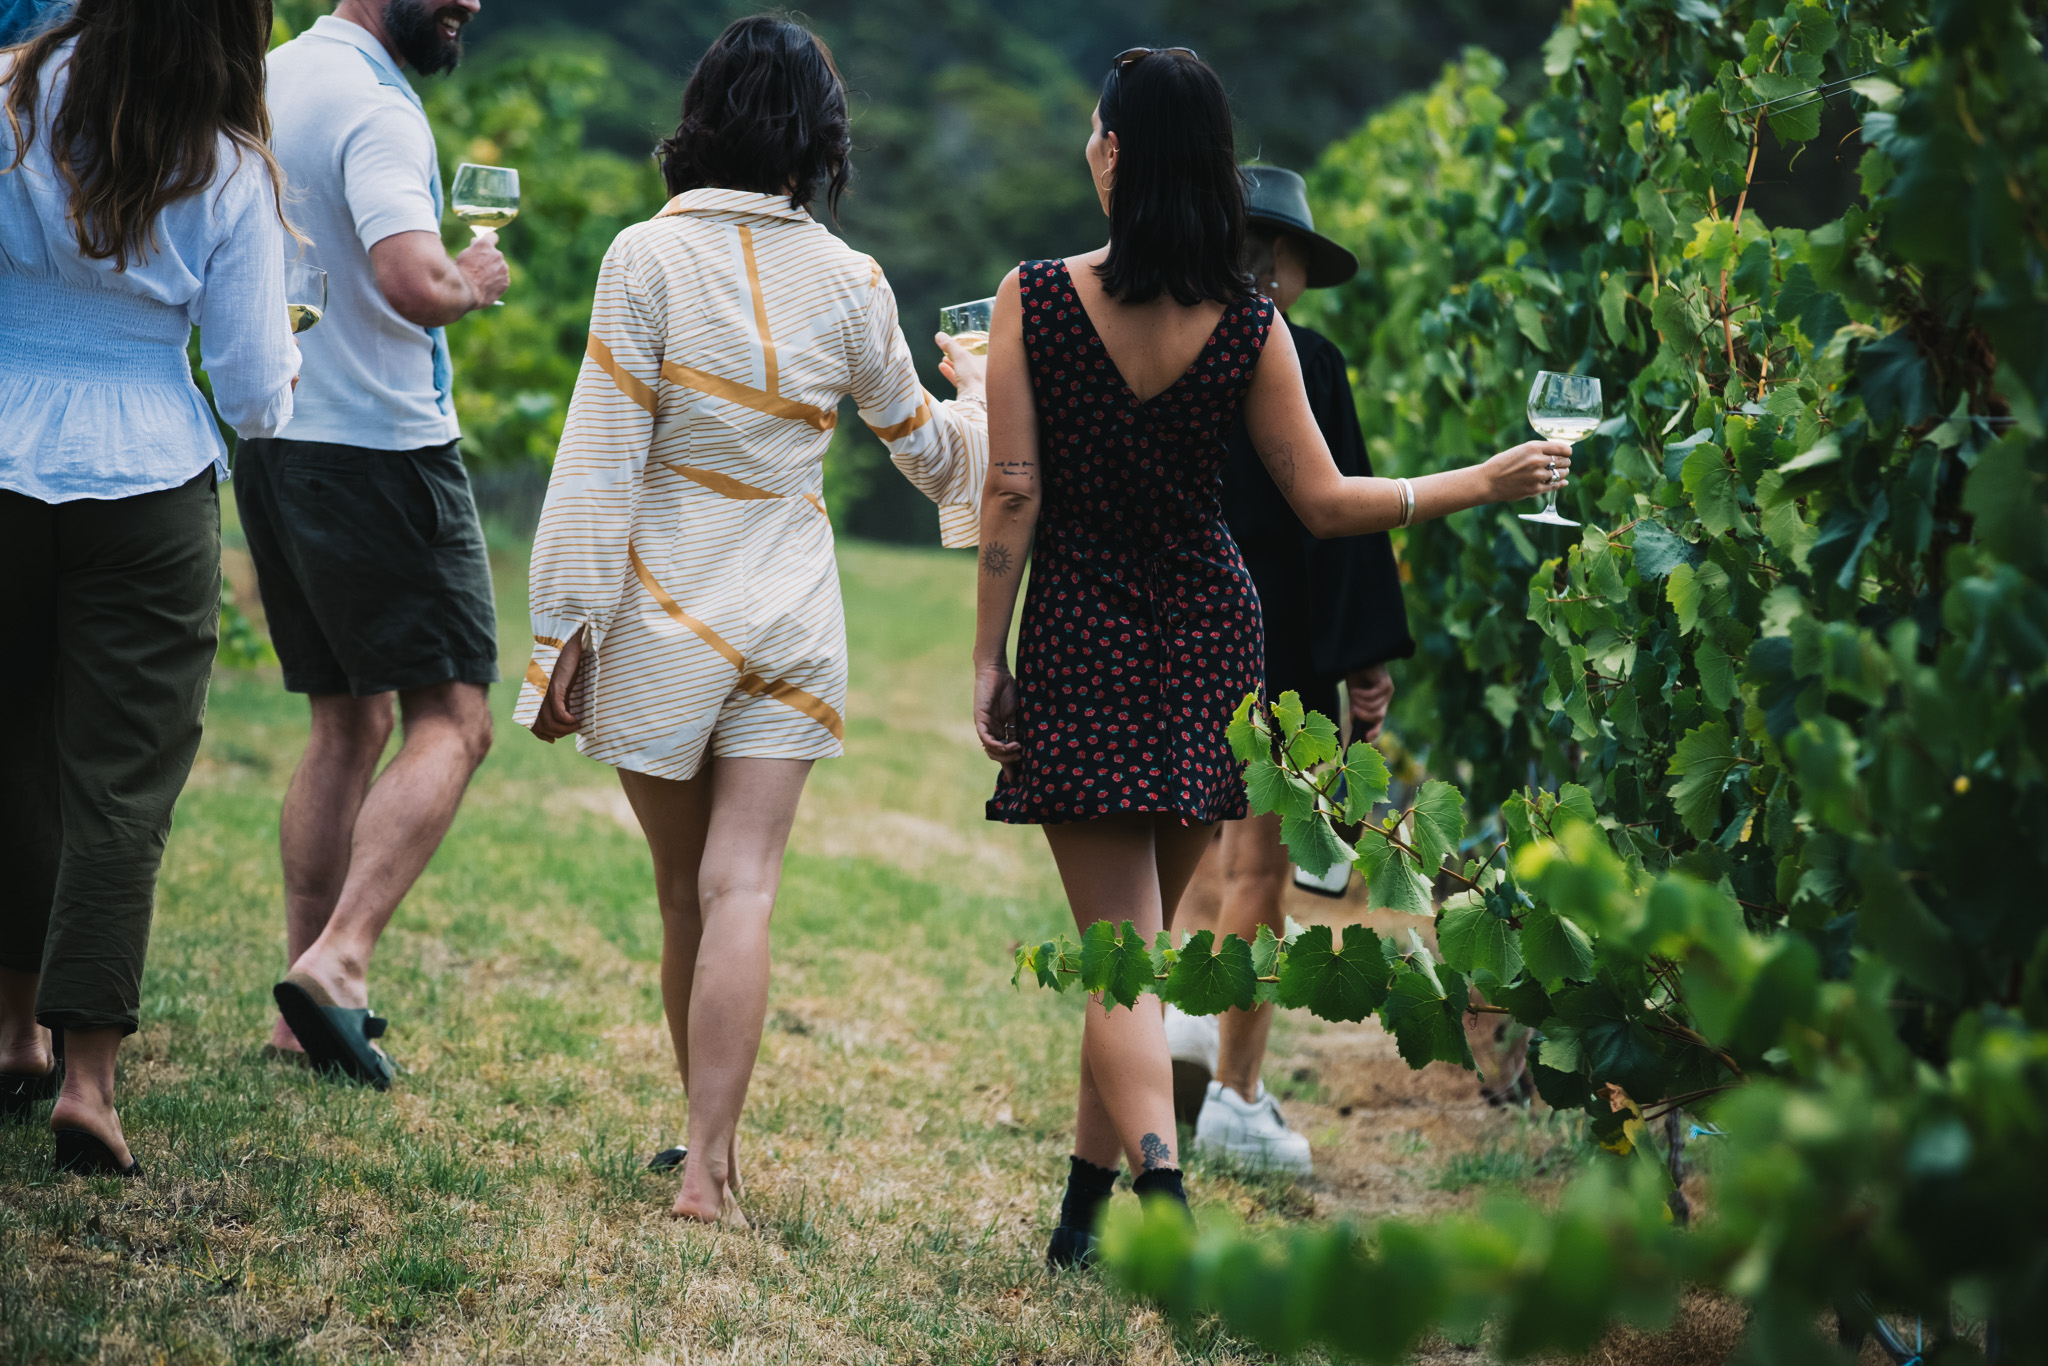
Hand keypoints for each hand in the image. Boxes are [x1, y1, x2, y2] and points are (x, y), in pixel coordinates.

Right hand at [456, 229, 509, 308]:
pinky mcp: (506, 281)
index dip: (489, 241)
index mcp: (486, 245)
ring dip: (494, 271)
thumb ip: (474, 247)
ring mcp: (503, 269)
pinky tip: (487, 286)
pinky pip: (503, 279)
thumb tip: (476, 241)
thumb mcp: (464, 255)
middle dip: (490, 259)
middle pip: (496, 255)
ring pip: (500, 267)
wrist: (467, 291)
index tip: (487, 246)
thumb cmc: (462, 272)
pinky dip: (497, 282)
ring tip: (482, 279)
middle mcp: (497, 255)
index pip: (493, 237)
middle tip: (479, 268)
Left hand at [530, 627, 584, 742]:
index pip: (531, 723)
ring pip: (550, 723)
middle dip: (557, 734)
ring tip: (578, 725)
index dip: (542, 735)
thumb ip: (556, 696)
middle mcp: (536, 695)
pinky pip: (560, 713)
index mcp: (534, 694)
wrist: (567, 640)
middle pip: (540, 727)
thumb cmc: (566, 659)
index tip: (554, 740)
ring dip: (566, 729)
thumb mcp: (558, 681)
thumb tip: (563, 714)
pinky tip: (578, 719)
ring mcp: (544, 692)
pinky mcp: (555, 687)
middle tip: (572, 730)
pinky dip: (569, 721)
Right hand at [935, 331, 987, 400]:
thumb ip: (950, 345)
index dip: (971, 348)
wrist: (975, 399)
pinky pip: (962, 382)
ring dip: (954, 366)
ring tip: (943, 360)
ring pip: (967, 373)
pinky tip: (942, 368)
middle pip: (972, 363)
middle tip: (949, 353)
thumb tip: (939, 335)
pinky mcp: (973, 393)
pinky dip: (952, 375)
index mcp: (992, 361)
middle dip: (959, 358)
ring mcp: (981, 384)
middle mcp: (989, 373)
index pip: (983, 351)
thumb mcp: (960, 356)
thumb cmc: (974, 376)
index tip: (960, 346)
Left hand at [974, 658, 1020, 768]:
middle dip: (1008, 762)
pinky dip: (997, 745)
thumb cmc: (1007, 688)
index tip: (1017, 778)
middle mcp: (989, 729)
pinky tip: (1009, 745)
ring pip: (990, 749)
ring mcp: (984, 725)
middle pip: (995, 754)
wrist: (997, 671)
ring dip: (1004, 754)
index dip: (1009, 765)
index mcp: (999, 729)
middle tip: (1021, 761)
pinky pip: (986, 738)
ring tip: (1018, 751)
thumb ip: (1017, 729)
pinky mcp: (980, 719)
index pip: (1002, 751)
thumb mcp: (1016, 713)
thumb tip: (1024, 747)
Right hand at [1345, 664, 1394, 742]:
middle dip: (1364, 716)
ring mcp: (1388, 692)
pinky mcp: (1386, 684)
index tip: (1366, 739)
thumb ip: (1356, 710)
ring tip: (1353, 693)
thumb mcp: (1354, 697)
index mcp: (1378, 704)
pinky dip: (1362, 695)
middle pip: (1378, 717)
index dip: (1374, 731)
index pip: (1378, 721)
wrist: (1358, 660)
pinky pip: (1373, 697)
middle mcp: (1385, 699)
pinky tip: (1356, 688)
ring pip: (1374, 707)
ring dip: (1360, 702)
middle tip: (1354, 711)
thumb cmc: (1356, 678)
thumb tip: (1355, 725)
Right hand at [1482, 440, 1572, 502]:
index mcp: (1533, 447)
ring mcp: (1537, 476)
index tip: (1568, 453)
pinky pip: (1554, 485)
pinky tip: (1562, 482)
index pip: (1561, 448)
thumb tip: (1555, 452)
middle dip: (1565, 462)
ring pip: (1561, 474)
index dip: (1567, 451)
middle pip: (1563, 461)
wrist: (1488, 481)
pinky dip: (1560, 483)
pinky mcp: (1535, 489)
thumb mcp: (1519, 450)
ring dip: (1563, 473)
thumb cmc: (1501, 464)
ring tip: (1560, 473)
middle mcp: (1537, 460)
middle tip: (1564, 463)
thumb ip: (1537, 451)